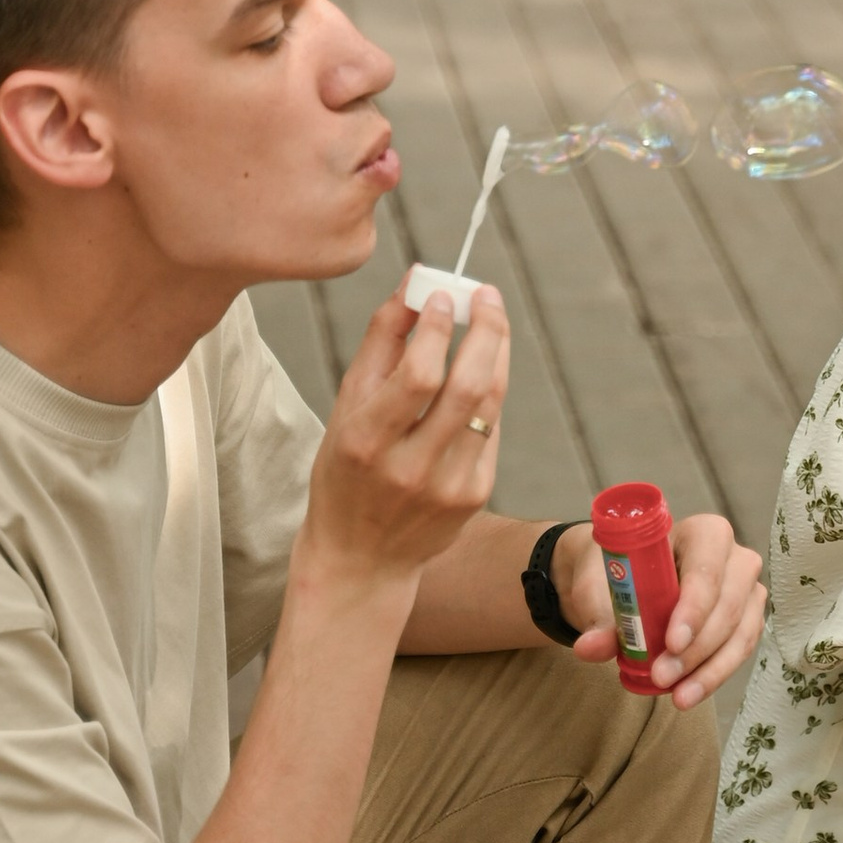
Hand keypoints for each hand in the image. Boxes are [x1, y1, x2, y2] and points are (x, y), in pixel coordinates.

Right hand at [301, 287, 508, 602]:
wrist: (361, 557)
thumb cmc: (346, 471)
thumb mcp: (345, 410)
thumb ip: (379, 346)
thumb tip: (413, 285)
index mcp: (366, 442)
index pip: (418, 376)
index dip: (438, 329)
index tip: (445, 294)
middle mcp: (409, 467)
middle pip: (467, 387)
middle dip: (485, 331)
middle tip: (486, 295)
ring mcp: (449, 486)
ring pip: (489, 405)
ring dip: (496, 353)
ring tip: (491, 320)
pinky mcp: (475, 495)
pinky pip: (491, 429)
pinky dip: (489, 393)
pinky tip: (481, 372)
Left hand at [549, 511, 767, 708]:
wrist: (624, 581)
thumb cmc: (617, 574)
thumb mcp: (601, 589)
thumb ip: (599, 617)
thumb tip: (590, 647)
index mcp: (702, 533)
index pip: (707, 568)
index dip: (695, 607)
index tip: (672, 643)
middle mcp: (734, 557)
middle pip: (729, 604)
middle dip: (697, 648)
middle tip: (662, 676)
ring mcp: (746, 589)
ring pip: (741, 632)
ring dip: (710, 669)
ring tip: (678, 696)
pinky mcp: (747, 619)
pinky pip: (740, 650)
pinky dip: (715, 674)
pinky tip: (689, 693)